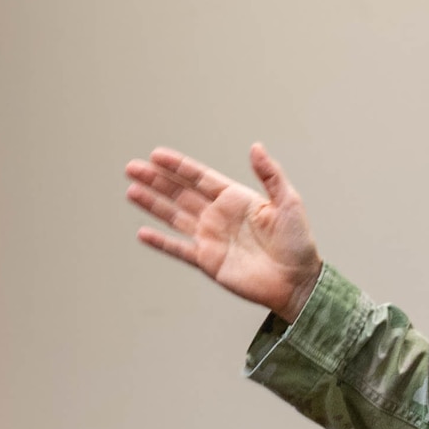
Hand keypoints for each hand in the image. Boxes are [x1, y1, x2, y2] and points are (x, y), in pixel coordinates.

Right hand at [125, 144, 321, 320]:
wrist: (296, 281)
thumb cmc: (297, 242)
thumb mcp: (288, 202)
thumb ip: (270, 174)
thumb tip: (256, 147)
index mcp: (236, 198)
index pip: (199, 178)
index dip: (177, 166)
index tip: (156, 155)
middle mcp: (218, 216)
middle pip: (180, 193)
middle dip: (156, 180)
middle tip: (132, 168)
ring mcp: (210, 238)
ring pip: (174, 217)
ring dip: (153, 204)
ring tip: (131, 191)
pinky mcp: (208, 261)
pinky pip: (179, 249)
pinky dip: (161, 242)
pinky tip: (143, 233)